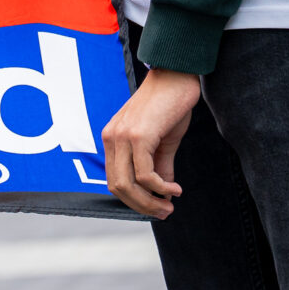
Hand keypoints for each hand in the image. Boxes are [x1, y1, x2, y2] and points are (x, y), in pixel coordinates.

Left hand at [101, 66, 199, 218]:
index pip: (114, 180)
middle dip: (142, 206)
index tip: (156, 208)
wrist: (176, 76)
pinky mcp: (139, 135)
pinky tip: (174, 190)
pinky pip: (144, 174)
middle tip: (165, 213)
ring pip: (128, 184)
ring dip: (150, 201)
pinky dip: (160, 188)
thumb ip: (159, 166)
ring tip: (170, 205)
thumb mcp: (162, 141)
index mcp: (112, 139)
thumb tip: (163, 192)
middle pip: (117, 187)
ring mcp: (123, 136)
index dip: (133, 200)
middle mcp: (112, 138)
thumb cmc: (169, 105)